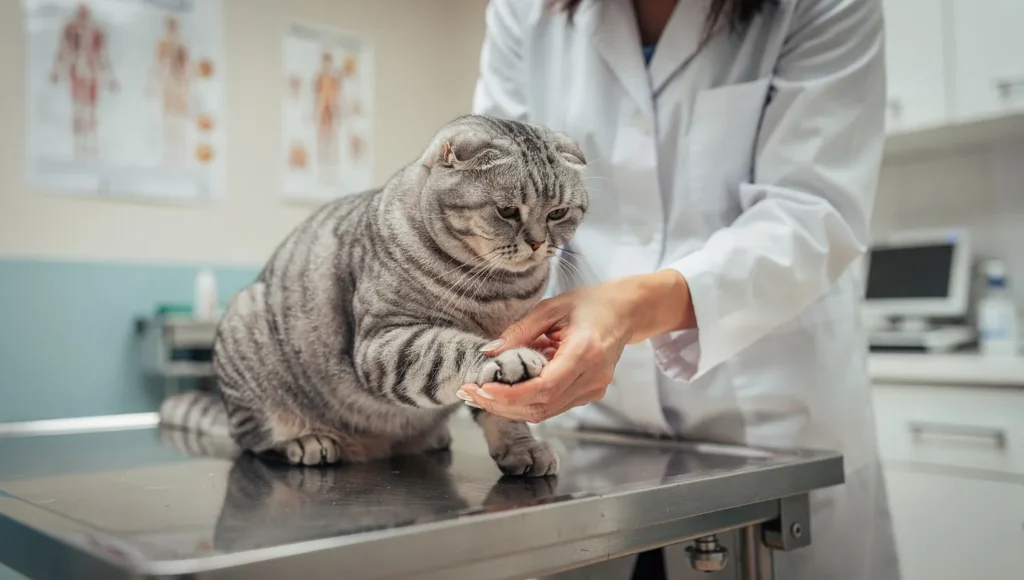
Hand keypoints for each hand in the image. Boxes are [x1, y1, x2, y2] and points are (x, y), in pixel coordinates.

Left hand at [460, 270, 694, 422]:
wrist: (626, 312)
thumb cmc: (590, 304)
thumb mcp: (551, 307)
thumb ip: (519, 331)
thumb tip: (488, 353)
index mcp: (585, 352)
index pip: (543, 389)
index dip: (509, 395)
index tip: (481, 389)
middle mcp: (592, 378)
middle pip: (540, 407)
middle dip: (501, 405)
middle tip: (469, 393)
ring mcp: (594, 390)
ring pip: (545, 412)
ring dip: (510, 406)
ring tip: (481, 393)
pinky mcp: (590, 394)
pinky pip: (553, 405)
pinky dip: (526, 401)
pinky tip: (506, 389)